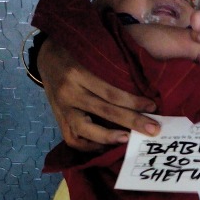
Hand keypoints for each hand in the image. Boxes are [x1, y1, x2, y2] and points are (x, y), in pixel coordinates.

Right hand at [38, 38, 160, 151]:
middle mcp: (68, 92)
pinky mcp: (58, 119)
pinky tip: (106, 145)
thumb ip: (111, 68)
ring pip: (85, 130)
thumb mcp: (91, 53)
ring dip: (109, 138)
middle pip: (104, 111)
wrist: (46, 55)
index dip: (133, 102)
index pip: (110, 92)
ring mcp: (61, 108)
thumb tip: (142, 85)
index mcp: (78, 72)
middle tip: (153, 129)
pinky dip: (90, 146)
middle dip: (131, 121)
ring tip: (128, 139)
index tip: (153, 107)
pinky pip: (72, 139)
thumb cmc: (76, 53)